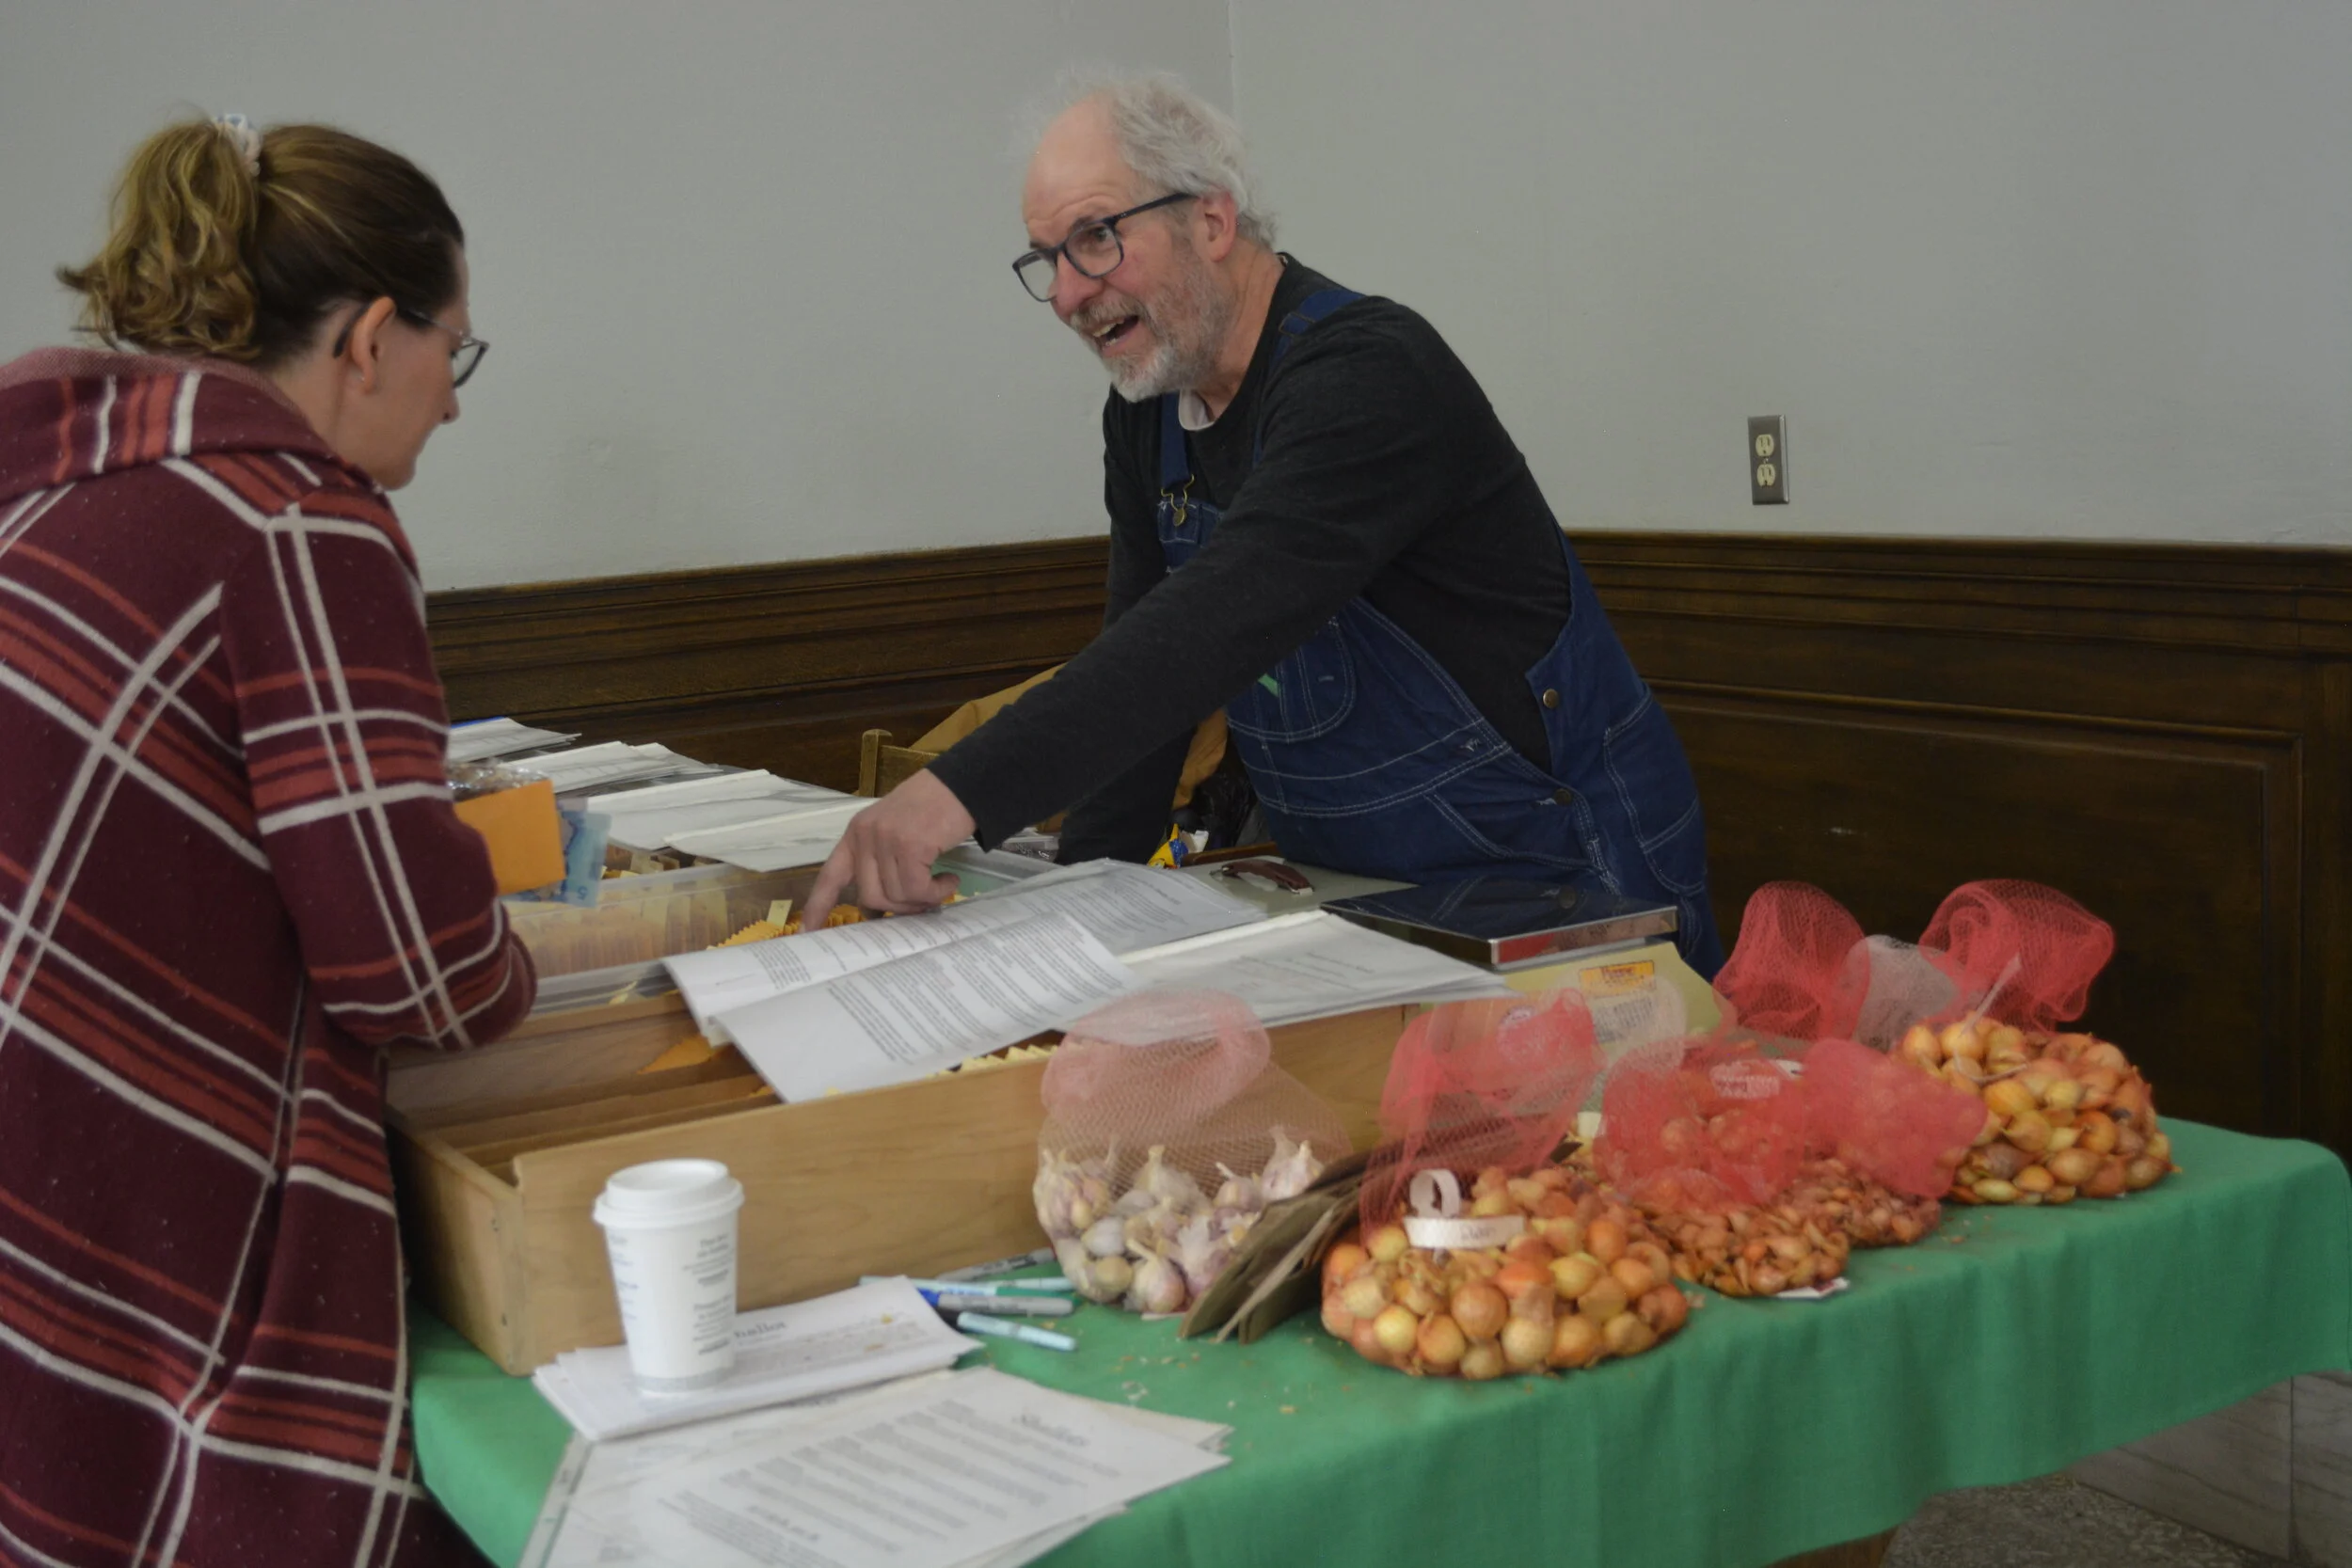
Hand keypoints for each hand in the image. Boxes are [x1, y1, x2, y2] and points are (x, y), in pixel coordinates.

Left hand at [802, 770, 976, 925]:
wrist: (962, 784)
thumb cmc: (932, 807)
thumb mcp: (894, 831)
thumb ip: (881, 863)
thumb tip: (880, 909)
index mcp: (855, 834)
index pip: (830, 875)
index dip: (818, 905)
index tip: (809, 931)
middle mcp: (864, 836)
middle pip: (870, 897)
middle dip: (898, 909)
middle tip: (922, 903)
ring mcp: (886, 840)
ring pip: (896, 896)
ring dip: (922, 900)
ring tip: (940, 887)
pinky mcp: (911, 845)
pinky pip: (918, 889)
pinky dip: (937, 892)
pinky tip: (950, 880)